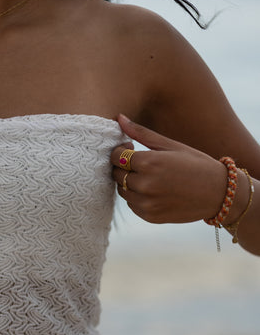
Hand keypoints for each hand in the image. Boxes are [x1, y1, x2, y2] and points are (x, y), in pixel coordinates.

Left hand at [111, 114, 227, 223]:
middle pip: (116, 174)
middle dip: (123, 167)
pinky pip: (132, 205)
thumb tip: (118, 118)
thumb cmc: (195, 163)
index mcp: (149, 163)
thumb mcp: (170, 145)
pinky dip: (137, 197)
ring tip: (149, 176)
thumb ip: (141, 133)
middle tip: (140, 162)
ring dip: (129, 183)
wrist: (218, 193)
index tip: (130, 147)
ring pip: (122, 191)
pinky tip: (154, 190)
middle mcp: (144, 185)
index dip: (119, 150)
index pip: (116, 157)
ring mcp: (146, 203)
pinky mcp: (149, 216)